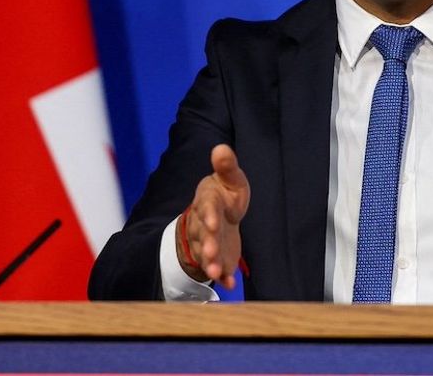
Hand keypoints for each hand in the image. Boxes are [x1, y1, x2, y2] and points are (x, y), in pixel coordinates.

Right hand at [177, 144, 249, 288]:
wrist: (218, 217)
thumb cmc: (225, 195)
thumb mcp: (229, 179)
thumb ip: (227, 167)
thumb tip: (221, 147)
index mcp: (208, 202)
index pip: (207, 207)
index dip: (209, 215)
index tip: (214, 222)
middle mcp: (204, 224)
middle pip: (203, 234)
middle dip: (207, 243)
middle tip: (211, 252)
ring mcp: (209, 243)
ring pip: (206, 254)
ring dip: (210, 263)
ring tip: (215, 272)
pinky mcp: (218, 258)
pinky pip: (218, 269)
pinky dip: (223, 278)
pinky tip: (230, 285)